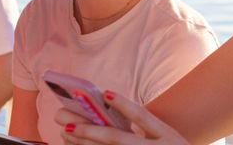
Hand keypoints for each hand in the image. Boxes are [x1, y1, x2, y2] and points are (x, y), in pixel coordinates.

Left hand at [56, 91, 189, 144]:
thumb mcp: (165, 137)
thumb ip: (144, 128)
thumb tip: (106, 110)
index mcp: (165, 135)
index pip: (142, 116)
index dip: (123, 104)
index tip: (105, 93)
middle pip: (118, 139)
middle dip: (90, 132)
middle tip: (66, 125)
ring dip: (87, 144)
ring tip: (68, 135)